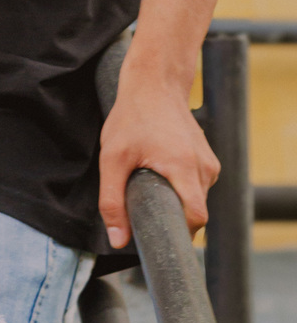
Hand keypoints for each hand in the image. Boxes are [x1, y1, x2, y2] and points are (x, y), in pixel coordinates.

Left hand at [99, 69, 219, 245]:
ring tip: (152, 183)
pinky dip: (182, 188)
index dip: (179, 234)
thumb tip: (118, 239)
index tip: (159, 236)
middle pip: (196, 212)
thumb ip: (112, 200)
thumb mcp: (112, 157)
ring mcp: (210, 162)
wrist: (154, 83)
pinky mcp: (209, 158)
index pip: (195, 218)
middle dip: (172, 217)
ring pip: (197, 200)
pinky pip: (198, 186)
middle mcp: (204, 167)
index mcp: (184, 167)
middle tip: (146, 208)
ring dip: (176, 201)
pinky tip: (163, 173)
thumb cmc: (132, 117)